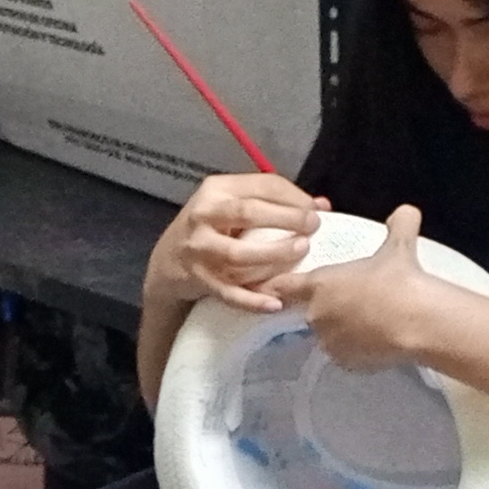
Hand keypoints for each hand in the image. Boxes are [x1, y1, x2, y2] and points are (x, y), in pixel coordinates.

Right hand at [145, 171, 325, 315]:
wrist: (166, 261)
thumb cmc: (210, 228)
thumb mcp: (233, 206)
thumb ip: (272, 203)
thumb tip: (322, 205)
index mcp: (216, 189)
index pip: (262, 185)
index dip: (295, 197)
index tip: (317, 210)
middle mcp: (203, 215)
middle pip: (249, 213)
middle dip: (287, 219)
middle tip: (313, 228)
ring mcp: (198, 249)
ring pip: (238, 254)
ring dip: (273, 254)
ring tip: (301, 252)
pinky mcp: (198, 279)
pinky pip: (228, 292)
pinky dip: (252, 300)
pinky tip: (275, 303)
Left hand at [279, 205, 446, 372]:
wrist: (419, 323)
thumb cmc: (401, 280)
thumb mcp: (400, 246)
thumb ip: (400, 225)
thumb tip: (407, 211)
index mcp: (319, 284)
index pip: (282, 286)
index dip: (280, 286)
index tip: (279, 287)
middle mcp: (317, 316)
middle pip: (311, 311)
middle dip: (327, 307)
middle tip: (355, 300)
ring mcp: (330, 343)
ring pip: (329, 334)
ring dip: (342, 329)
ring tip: (370, 321)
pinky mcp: (346, 364)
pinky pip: (346, 355)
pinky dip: (357, 349)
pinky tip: (376, 340)